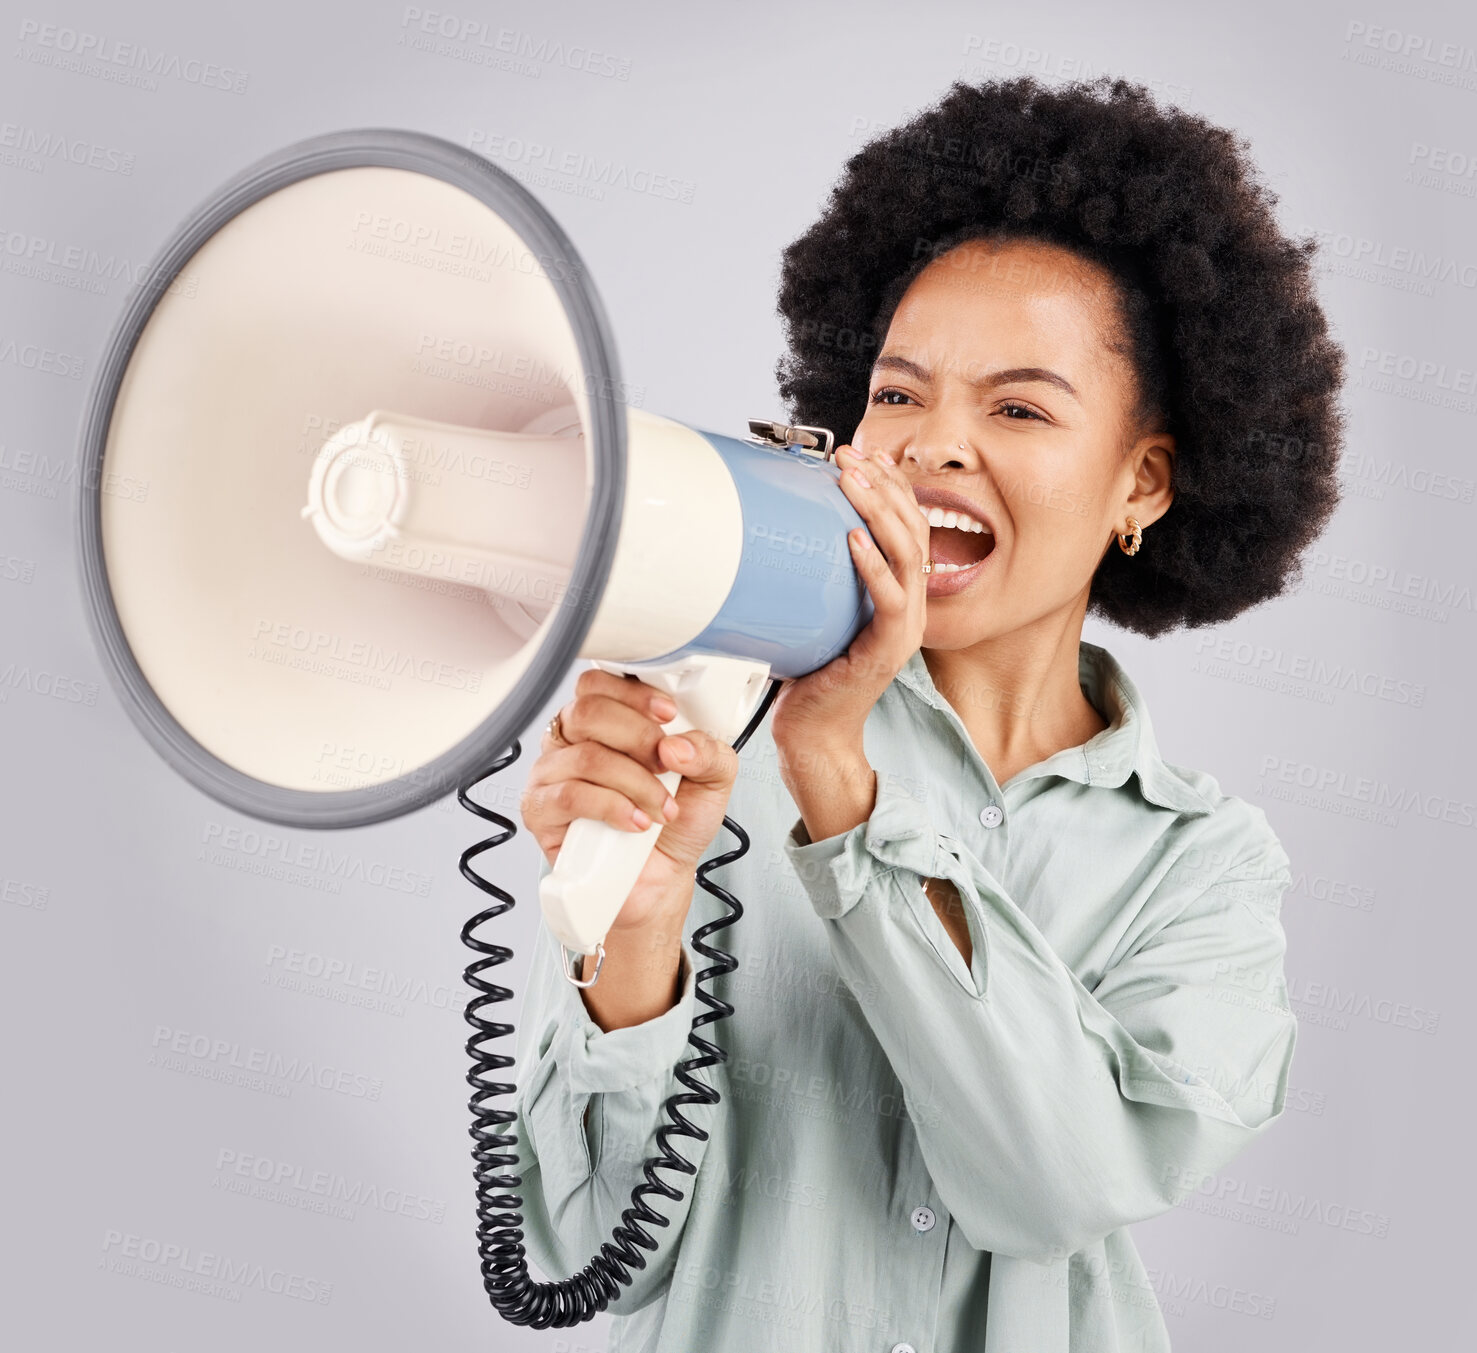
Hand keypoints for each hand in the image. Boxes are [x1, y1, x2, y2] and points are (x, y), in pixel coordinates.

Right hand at [521, 668, 740, 932]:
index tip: (668, 715)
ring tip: (660, 809)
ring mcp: (551, 774)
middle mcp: (572, 741)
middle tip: (666, 766)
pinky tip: (635, 823)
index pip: (598, 683)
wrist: (659, 879)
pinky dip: (612, 808)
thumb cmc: (675, 821)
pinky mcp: (541, 812)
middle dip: (638, 738)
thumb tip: (676, 744)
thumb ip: (709, 751)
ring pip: (586, 756)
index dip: (633, 693)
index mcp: (605, 721)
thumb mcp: (712, 779)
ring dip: (635, 783)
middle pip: (588, 711)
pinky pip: (569, 796)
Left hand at [770, 442, 928, 755]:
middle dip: (885, 486)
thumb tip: (780, 523)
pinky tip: (853, 539)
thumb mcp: (814, 610)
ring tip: (852, 483)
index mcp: (901, 593)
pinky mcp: (887, 650)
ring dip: (880, 512)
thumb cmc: (809, 674)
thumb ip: (814, 573)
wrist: (812, 733)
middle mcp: (911, 607)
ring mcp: (904, 630)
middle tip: (852, 457)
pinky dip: (874, 566)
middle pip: (916, 530)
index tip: (865, 453)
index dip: (892, 485)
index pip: (910, 525)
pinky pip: (892, 601)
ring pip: (909, 555)